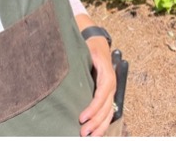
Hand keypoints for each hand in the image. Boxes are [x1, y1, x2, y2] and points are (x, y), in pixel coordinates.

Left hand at [75, 16, 116, 136]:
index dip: (93, 108)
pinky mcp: (107, 95)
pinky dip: (103, 124)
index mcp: (107, 75)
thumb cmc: (90, 47)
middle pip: (105, 108)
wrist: (98, 43)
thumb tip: (64, 65)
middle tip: (82, 132)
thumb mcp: (87, 50)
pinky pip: (108, 112)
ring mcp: (111, 91)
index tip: (82, 117)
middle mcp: (111, 85)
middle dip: (95, 122)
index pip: (101, 95)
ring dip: (100, 126)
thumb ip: (81, 58)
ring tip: (89, 136)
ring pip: (108, 113)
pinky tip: (96, 132)